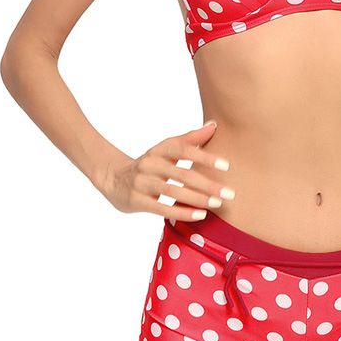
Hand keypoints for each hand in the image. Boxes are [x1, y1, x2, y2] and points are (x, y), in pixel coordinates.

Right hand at [95, 120, 234, 221]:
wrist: (111, 178)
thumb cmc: (149, 164)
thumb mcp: (166, 149)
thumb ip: (190, 139)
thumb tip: (214, 125)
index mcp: (159, 150)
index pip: (183, 150)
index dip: (204, 157)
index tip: (226, 166)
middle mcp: (150, 164)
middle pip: (182, 174)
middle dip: (207, 184)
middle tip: (229, 193)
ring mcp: (141, 183)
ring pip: (173, 192)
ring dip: (197, 199)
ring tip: (217, 204)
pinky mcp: (136, 201)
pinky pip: (161, 208)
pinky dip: (182, 212)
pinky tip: (199, 215)